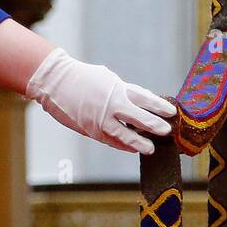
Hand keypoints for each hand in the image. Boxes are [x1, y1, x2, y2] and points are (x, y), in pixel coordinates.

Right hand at [26, 47, 176, 154]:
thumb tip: (140, 101)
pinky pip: (110, 141)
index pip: (144, 98)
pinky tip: (132, 149)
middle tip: (167, 131)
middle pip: (139, 117)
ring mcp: (101, 119)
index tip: (171, 112)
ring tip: (150, 149)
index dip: (159, 106)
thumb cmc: (82, 78)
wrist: (54, 82)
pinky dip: (122, 145)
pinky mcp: (91, 129)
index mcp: (117, 89)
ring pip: (125, 135)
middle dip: (154, 125)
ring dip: (139, 143)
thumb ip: (123, 91)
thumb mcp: (107, 79)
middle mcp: (112, 104)